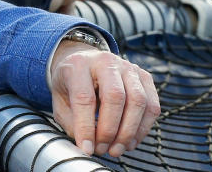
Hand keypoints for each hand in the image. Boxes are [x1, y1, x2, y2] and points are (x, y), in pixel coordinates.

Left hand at [50, 42, 159, 157]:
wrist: (85, 62)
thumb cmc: (71, 84)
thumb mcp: (60, 100)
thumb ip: (71, 123)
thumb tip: (88, 147)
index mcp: (78, 65)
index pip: (84, 97)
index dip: (86, 127)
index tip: (87, 149)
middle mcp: (105, 62)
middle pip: (115, 96)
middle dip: (110, 130)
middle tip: (102, 149)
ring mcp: (128, 67)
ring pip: (138, 101)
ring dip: (129, 132)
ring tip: (116, 149)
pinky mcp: (145, 77)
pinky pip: (152, 106)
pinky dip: (143, 128)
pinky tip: (130, 141)